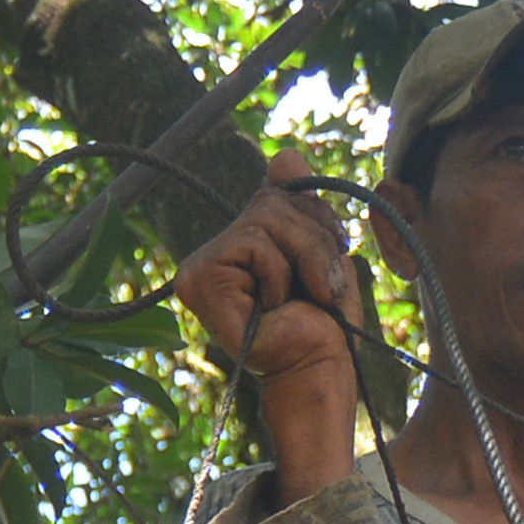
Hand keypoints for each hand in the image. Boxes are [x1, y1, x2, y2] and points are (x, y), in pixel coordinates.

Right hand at [172, 147, 363, 506]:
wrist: (320, 369)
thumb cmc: (326, 325)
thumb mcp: (323, 253)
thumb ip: (302, 206)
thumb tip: (287, 154)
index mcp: (240, 246)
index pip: (276, 194)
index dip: (313, 219)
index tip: (326, 263)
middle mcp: (212, 253)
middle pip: (271, 201)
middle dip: (313, 239)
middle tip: (319, 286)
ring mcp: (199, 267)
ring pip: (265, 219)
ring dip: (303, 258)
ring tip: (301, 298)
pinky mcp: (198, 279)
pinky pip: (254, 243)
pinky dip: (279, 272)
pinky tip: (274, 306)